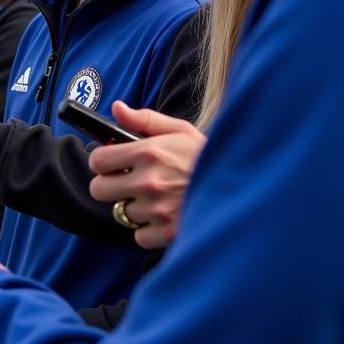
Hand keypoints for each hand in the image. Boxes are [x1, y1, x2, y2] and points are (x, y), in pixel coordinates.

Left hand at [87, 101, 206, 248]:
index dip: (103, 162)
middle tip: (127, 183)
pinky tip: (164, 217)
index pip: (98, 160)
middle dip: (110, 186)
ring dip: (134, 208)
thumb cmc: (208, 157)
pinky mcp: (168, 232)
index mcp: (149, 152)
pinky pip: (139, 235)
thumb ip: (145, 119)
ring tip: (157, 199)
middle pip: (99, 190)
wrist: (246, 186)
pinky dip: (148, 230)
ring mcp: (158, 209)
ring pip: (121, 213)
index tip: (111, 164)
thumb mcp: (181, 131)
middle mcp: (149, 181)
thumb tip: (117, 108)